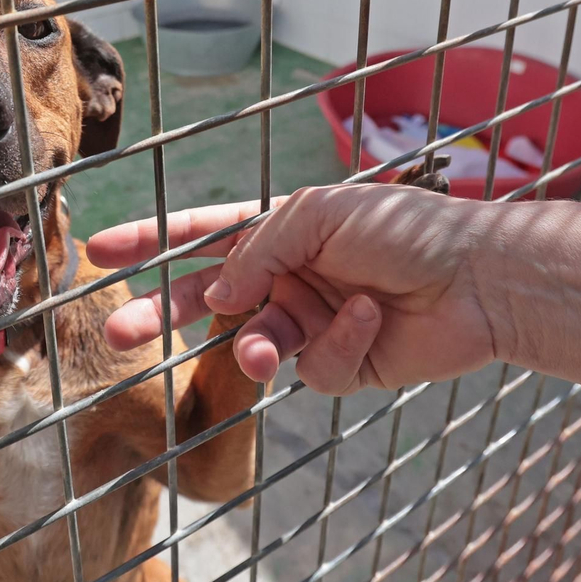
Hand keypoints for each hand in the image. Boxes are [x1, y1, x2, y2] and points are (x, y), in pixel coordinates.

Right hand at [87, 184, 500, 394]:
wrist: (481, 277)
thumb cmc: (408, 228)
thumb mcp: (321, 214)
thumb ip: (259, 247)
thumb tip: (217, 293)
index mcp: (280, 231)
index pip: (201, 235)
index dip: (151, 242)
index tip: (99, 252)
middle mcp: (288, 277)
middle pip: (208, 300)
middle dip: (160, 315)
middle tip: (117, 336)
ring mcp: (312, 323)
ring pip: (253, 346)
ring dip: (253, 347)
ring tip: (260, 350)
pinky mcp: (343, 365)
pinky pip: (316, 367)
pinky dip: (340, 343)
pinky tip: (373, 316)